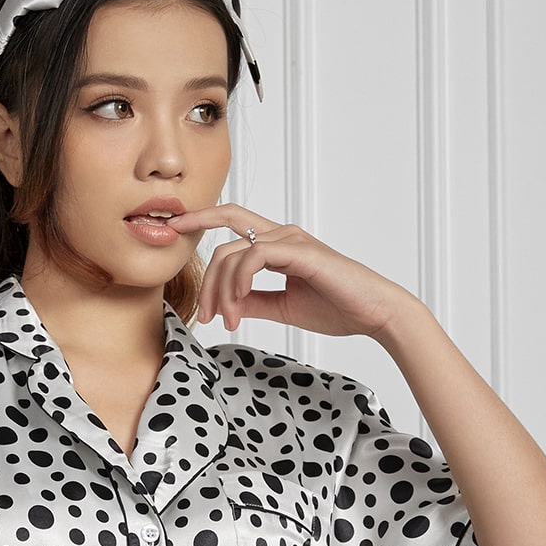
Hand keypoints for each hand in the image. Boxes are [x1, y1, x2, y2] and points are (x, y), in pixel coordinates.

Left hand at [168, 203, 422, 339]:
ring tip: (227, 321)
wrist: (374, 313)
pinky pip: (252, 258)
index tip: (171, 235)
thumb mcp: (283, 307)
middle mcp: (281, 236)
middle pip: (224, 236)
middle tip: (202, 314)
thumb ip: (253, 301)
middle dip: (203, 273)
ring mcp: (290, 240)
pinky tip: (238, 306)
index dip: (199, 225)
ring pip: (232, 253)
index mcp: (278, 245)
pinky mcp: (299, 251)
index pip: (230, 227)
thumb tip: (225, 304)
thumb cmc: (337, 308)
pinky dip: (238, 282)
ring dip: (221, 290)